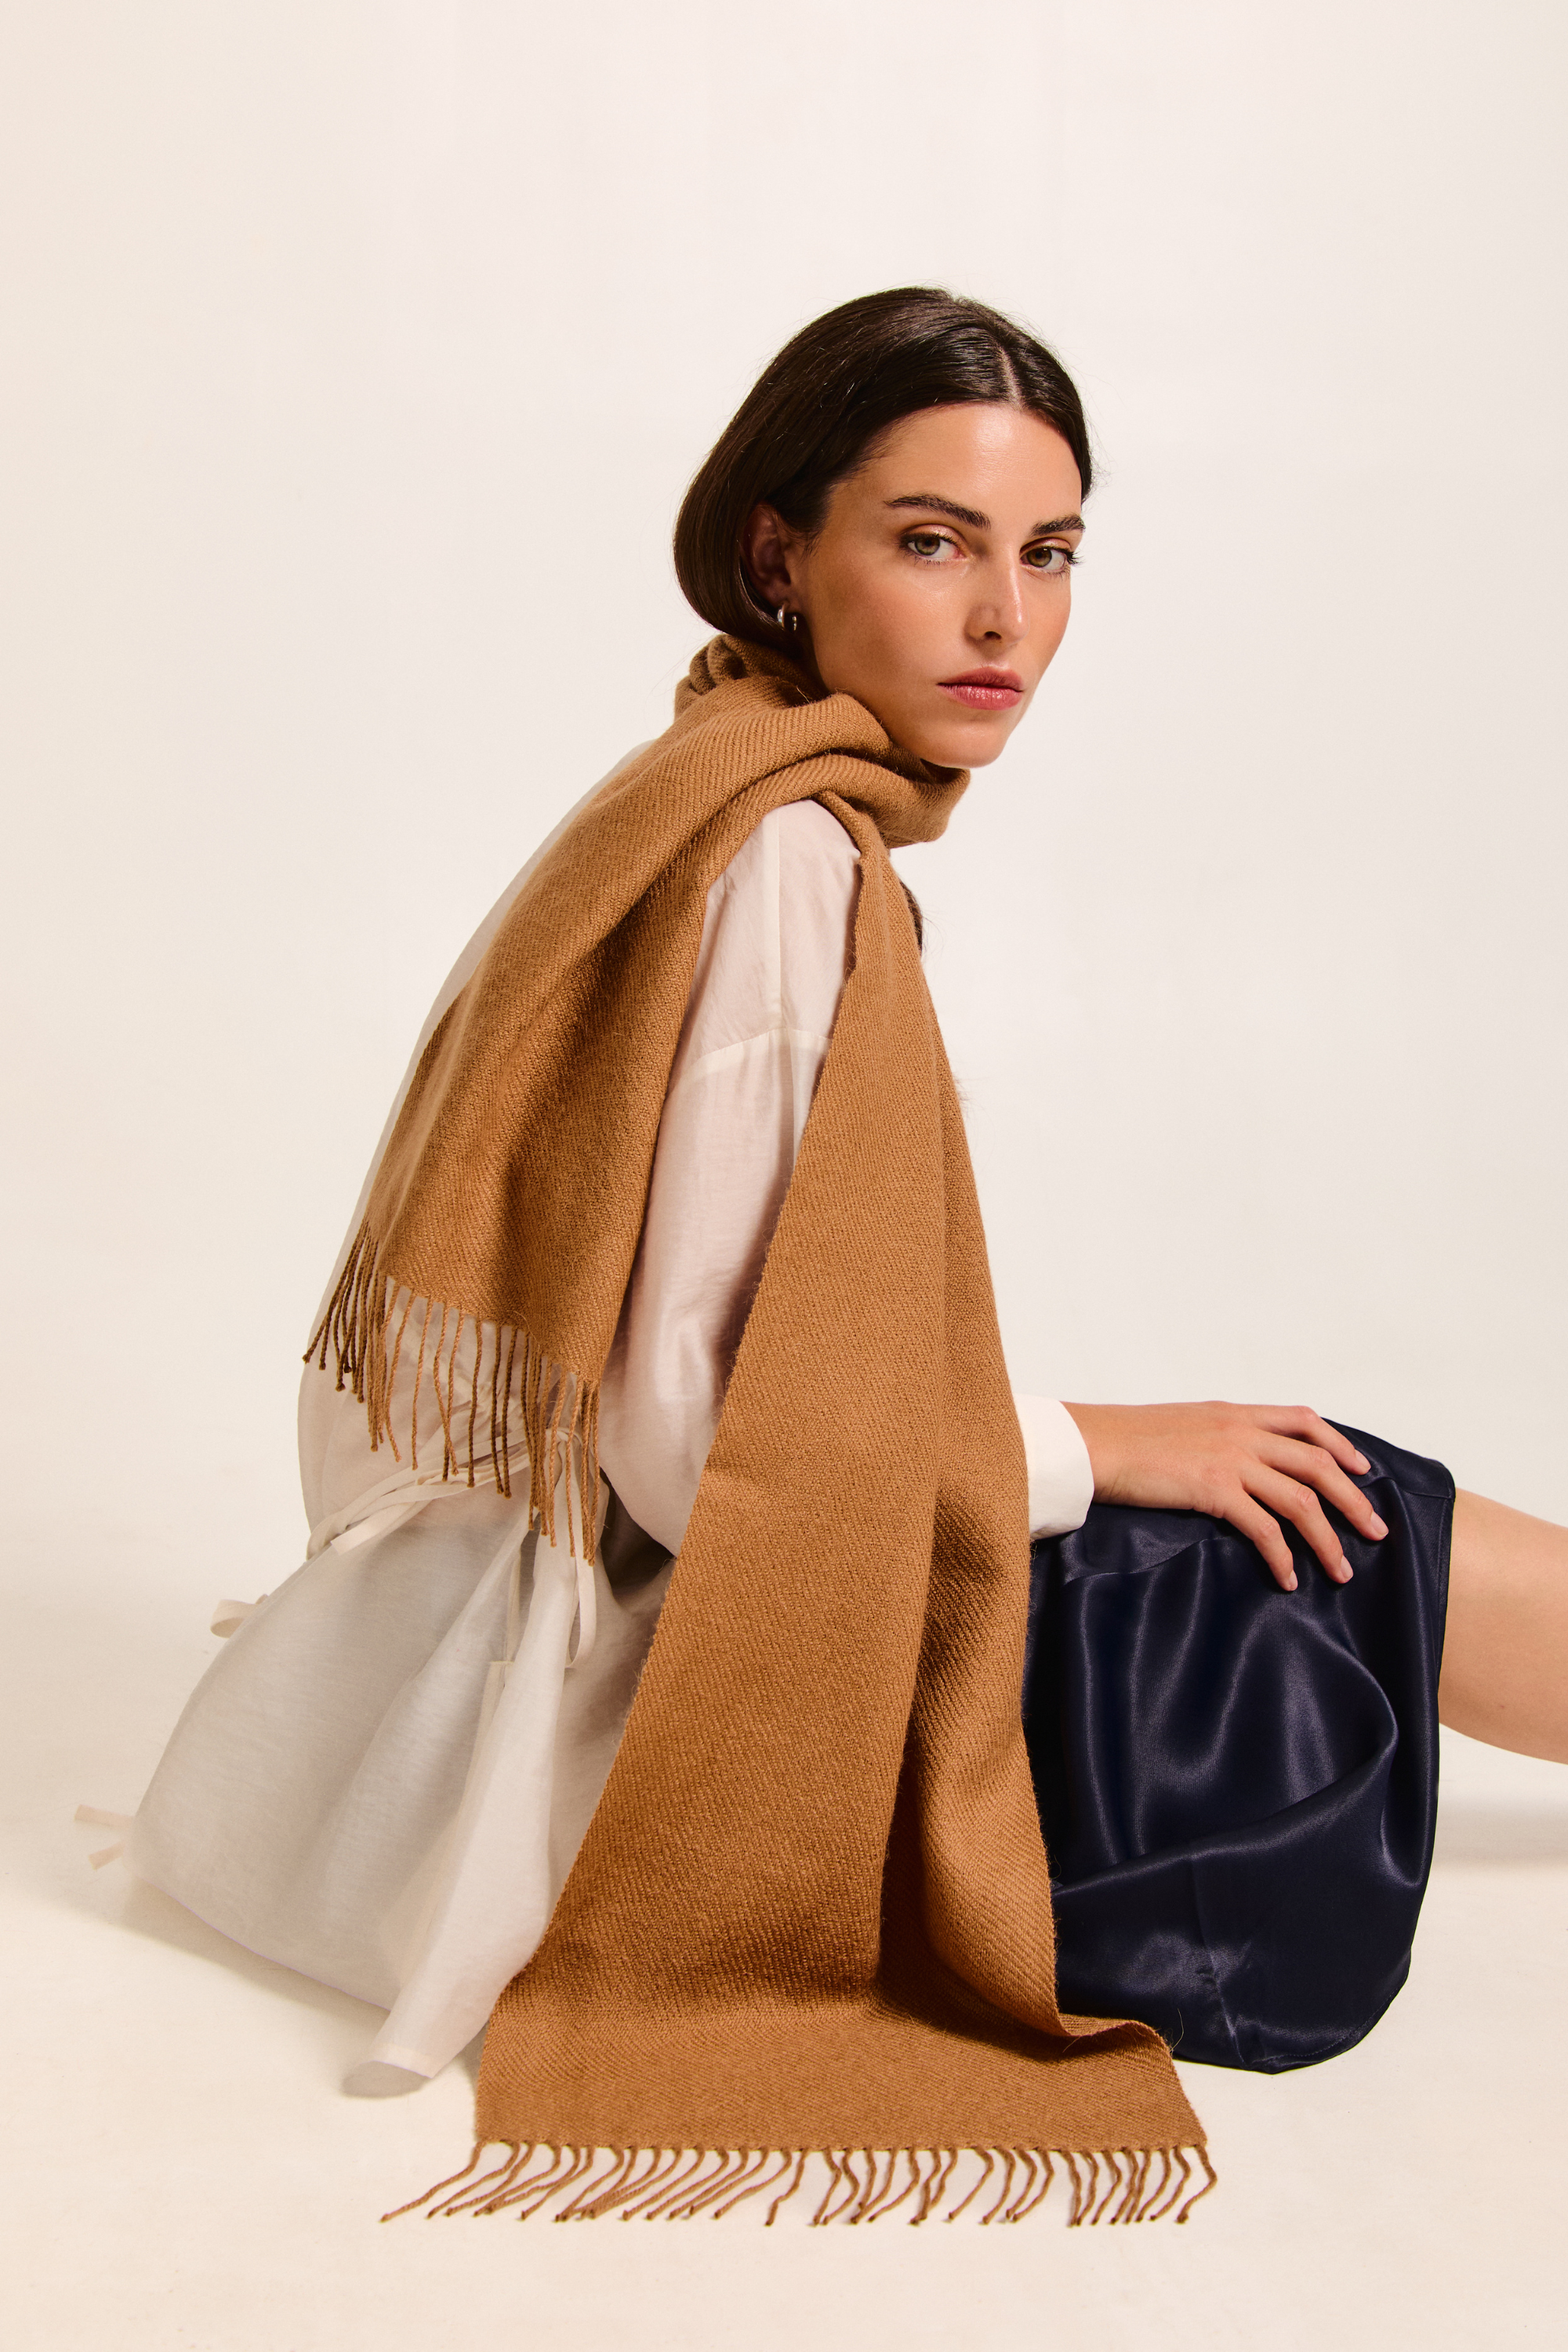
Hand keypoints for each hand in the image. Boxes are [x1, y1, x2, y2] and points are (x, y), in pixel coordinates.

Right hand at [1060, 1401, 1387, 1591]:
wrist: (1091, 1443)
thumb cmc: (1125, 1440)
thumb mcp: (1182, 1425)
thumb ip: (1216, 1437)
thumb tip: (1236, 1464)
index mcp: (1234, 1413)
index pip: (1304, 1420)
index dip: (1341, 1446)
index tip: (1362, 1470)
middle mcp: (1241, 1431)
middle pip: (1318, 1464)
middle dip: (1354, 1500)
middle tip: (1376, 1531)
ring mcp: (1230, 1458)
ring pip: (1301, 1500)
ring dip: (1328, 1538)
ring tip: (1342, 1569)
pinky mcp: (1213, 1488)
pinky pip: (1264, 1529)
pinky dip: (1283, 1557)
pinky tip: (1288, 1578)